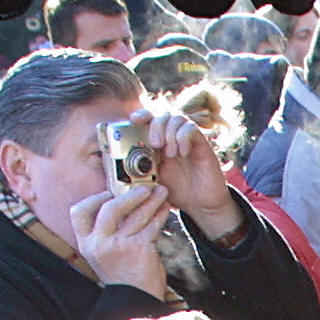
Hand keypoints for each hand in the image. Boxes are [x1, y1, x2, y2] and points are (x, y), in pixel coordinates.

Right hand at [70, 185, 171, 298]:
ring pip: (136, 214)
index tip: (109, 193)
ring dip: (150, 200)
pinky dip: (160, 215)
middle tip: (144, 188)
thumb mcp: (105, 255)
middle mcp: (99, 243)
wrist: (135, 302)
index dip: (93, 199)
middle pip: (110, 207)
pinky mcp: (139, 248)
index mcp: (86, 244)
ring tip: (161, 192)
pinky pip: (151, 225)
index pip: (79, 212)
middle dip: (129, 194)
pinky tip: (165, 209)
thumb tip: (123, 205)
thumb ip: (108, 234)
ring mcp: (118, 245)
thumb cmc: (124, 278)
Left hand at [126, 107, 241, 244]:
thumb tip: (118, 167)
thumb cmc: (176, 193)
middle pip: (162, 114)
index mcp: (159, 143)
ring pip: (177, 118)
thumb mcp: (151, 181)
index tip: (134, 120)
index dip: (142, 114)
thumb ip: (138, 171)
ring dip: (170, 132)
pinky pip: (192, 129)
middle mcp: (173, 138)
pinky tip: (182, 153)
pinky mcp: (202, 145)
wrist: (201, 205)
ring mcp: (188, 140)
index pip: (150, 118)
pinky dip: (184, 137)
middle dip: (156, 125)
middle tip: (155, 144)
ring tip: (170, 153)